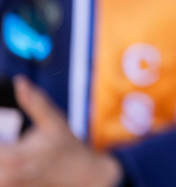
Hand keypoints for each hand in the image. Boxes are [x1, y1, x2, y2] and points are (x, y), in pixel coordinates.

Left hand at [0, 76, 122, 186]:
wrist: (84, 176)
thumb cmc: (68, 146)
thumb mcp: (54, 121)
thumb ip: (34, 102)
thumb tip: (20, 81)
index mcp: (15, 157)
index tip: (4, 128)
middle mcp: (9, 176)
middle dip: (0, 147)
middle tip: (8, 138)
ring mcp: (12, 186)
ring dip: (1, 159)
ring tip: (11, 147)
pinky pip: (2, 179)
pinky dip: (4, 168)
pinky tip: (10, 161)